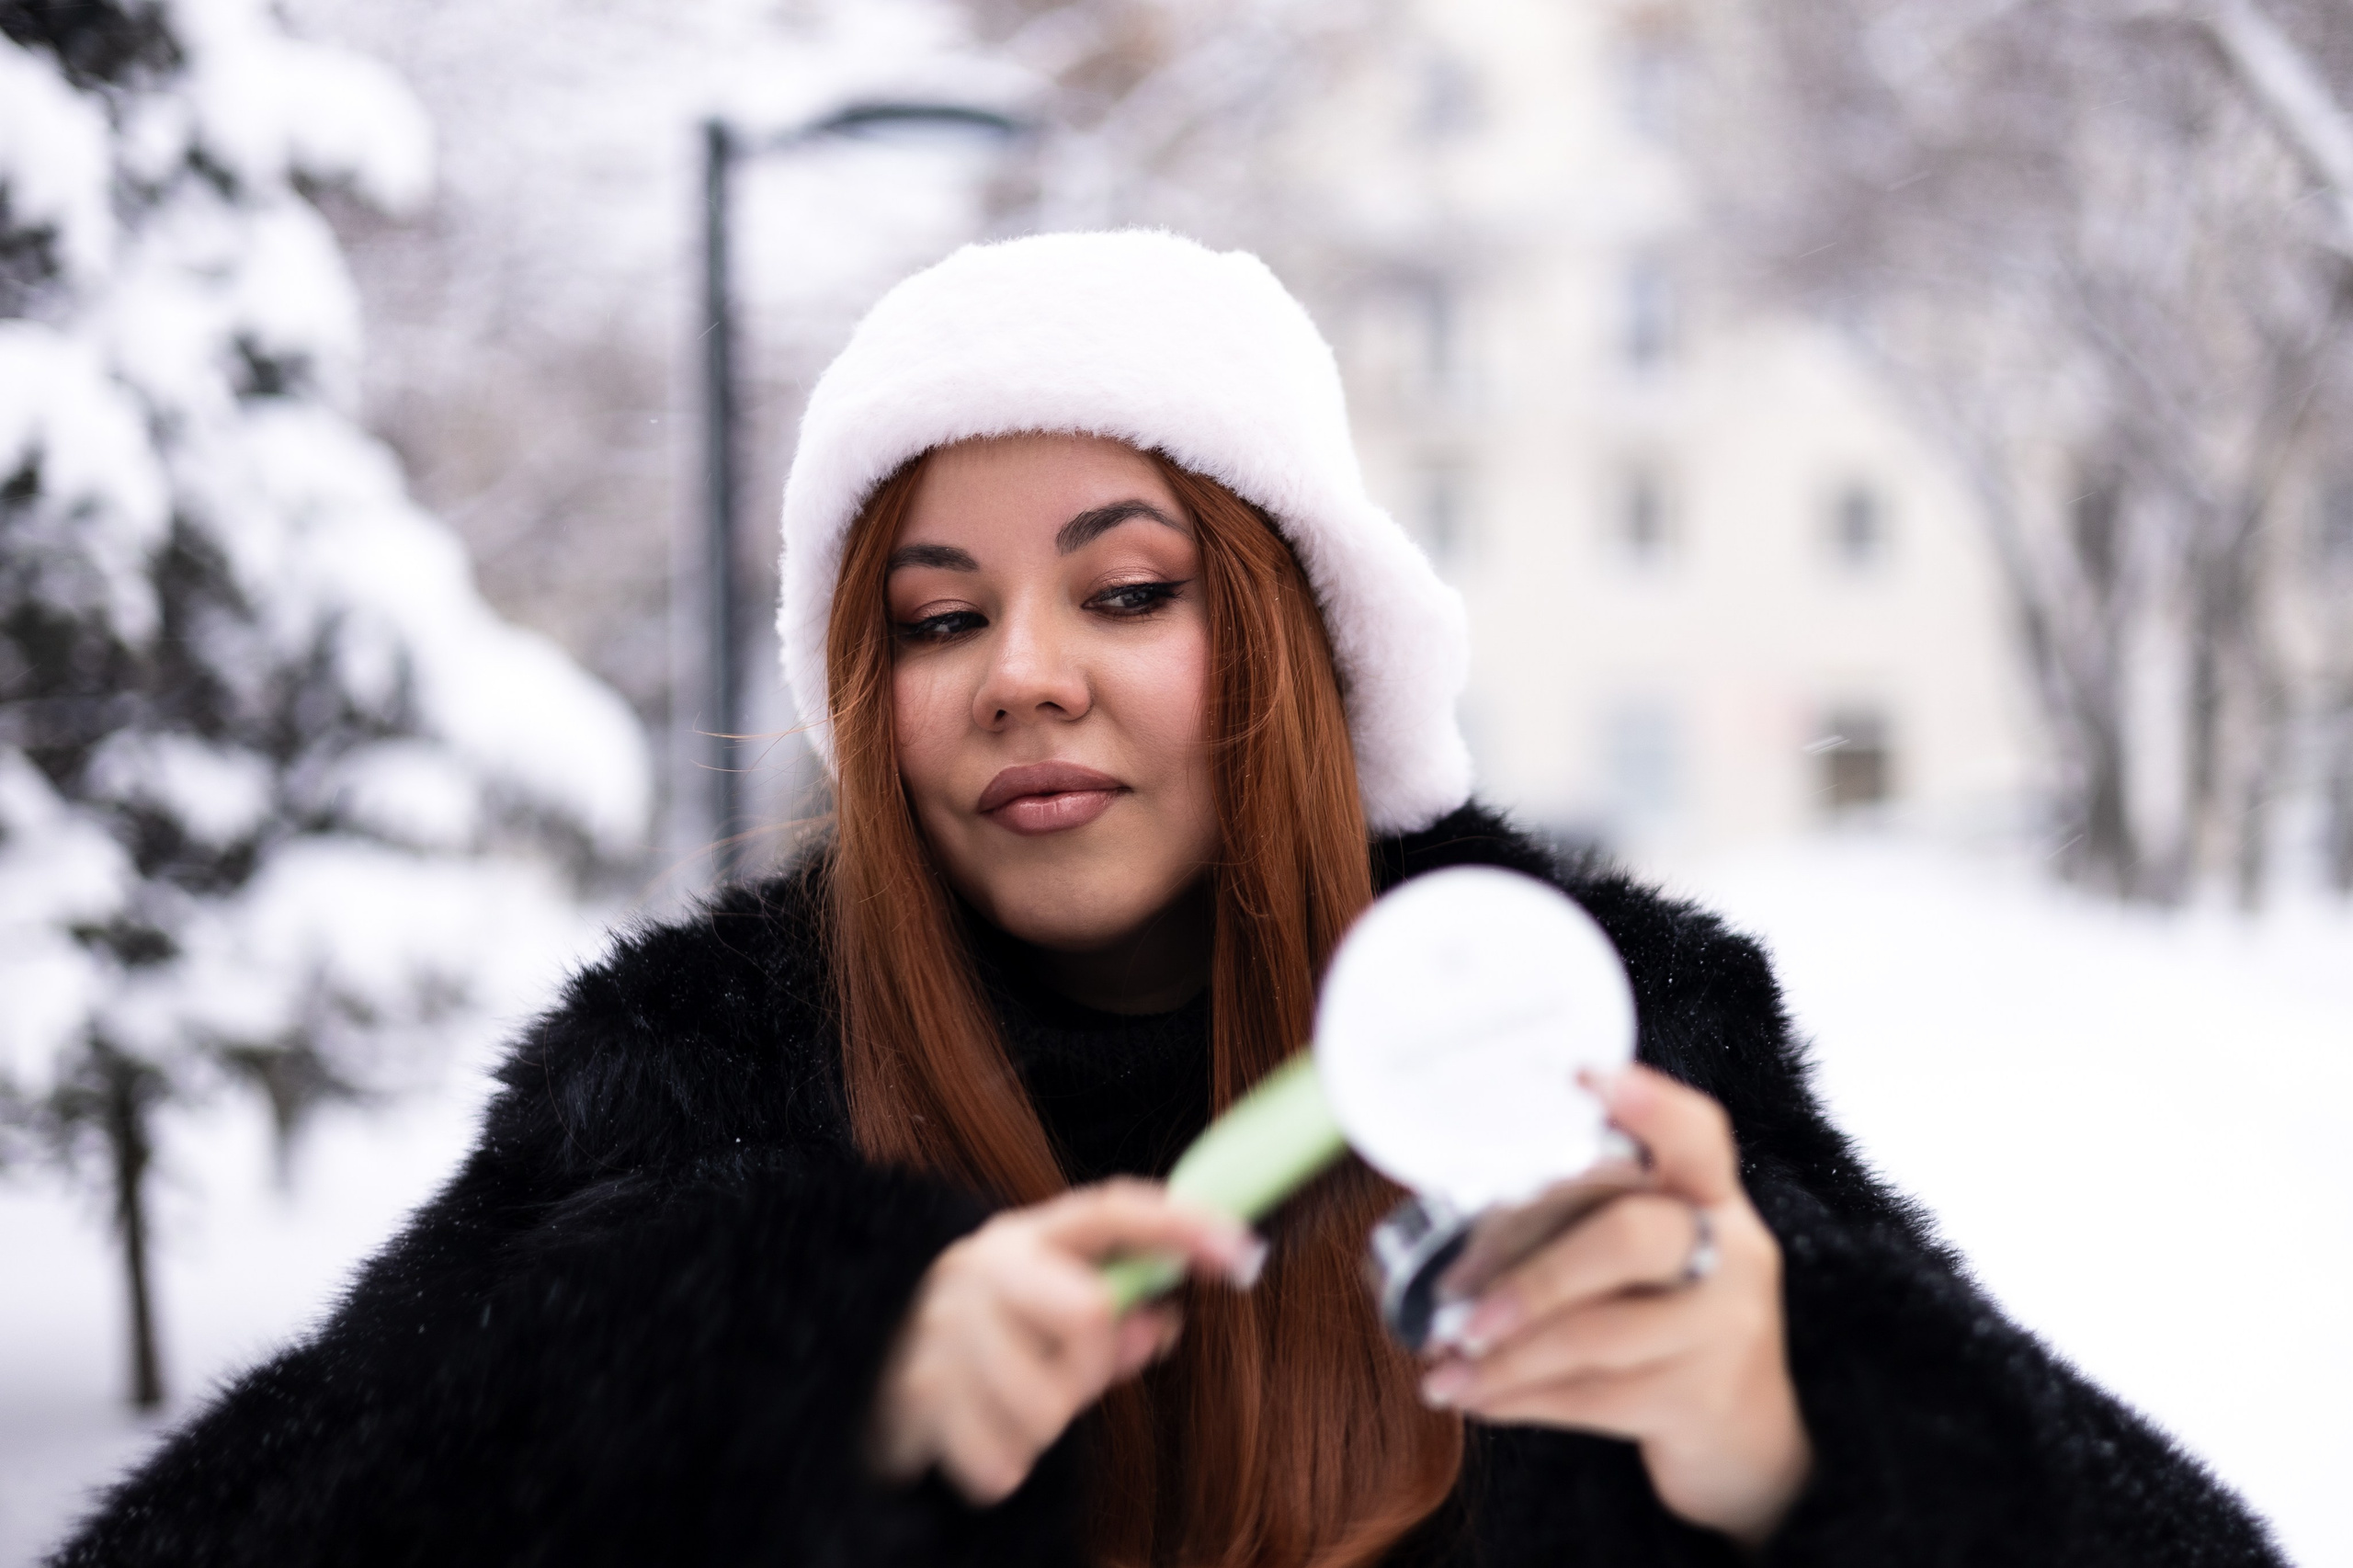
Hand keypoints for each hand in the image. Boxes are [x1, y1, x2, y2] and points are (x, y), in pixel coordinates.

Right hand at [869, 1178, 1263, 1503]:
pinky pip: (1003, 1463)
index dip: (1184, 1226)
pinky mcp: (913, 1399)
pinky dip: (1001, 1464)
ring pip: (1047, 1407)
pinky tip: (974, 1431)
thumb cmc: (982, 1335)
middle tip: (1066, 1374)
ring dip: (1043, 1425)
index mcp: (1023, 1236)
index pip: (1113, 1212)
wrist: (854, 1361)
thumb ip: (1114, 1310)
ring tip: (1007, 1403)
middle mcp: (979, 1268)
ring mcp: (941, 1332)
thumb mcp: (1046, 1305)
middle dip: (1092, 1364)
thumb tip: (1162, 1325)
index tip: (1246, 1254)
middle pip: (1087, 1315)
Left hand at [1418, 1065, 1811, 1546]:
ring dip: (1504, 1354)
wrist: (1743, 1429)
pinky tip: (1473, 1395)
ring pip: (1598, 1335)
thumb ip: (1583, 1214)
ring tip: (1443, 1363)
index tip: (1584, 1077)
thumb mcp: (1653, 1250)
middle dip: (1534, 1276)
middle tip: (1458, 1303)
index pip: (1695, 1134)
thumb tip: (1448, 1206)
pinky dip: (1518, 1399)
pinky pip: (1592, 1399)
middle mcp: (1729, 1252)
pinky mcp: (1699, 1399)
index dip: (1648, 1105)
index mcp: (1709, 1194)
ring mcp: (1723, 1330)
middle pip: (1632, 1239)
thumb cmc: (1661, 1310)